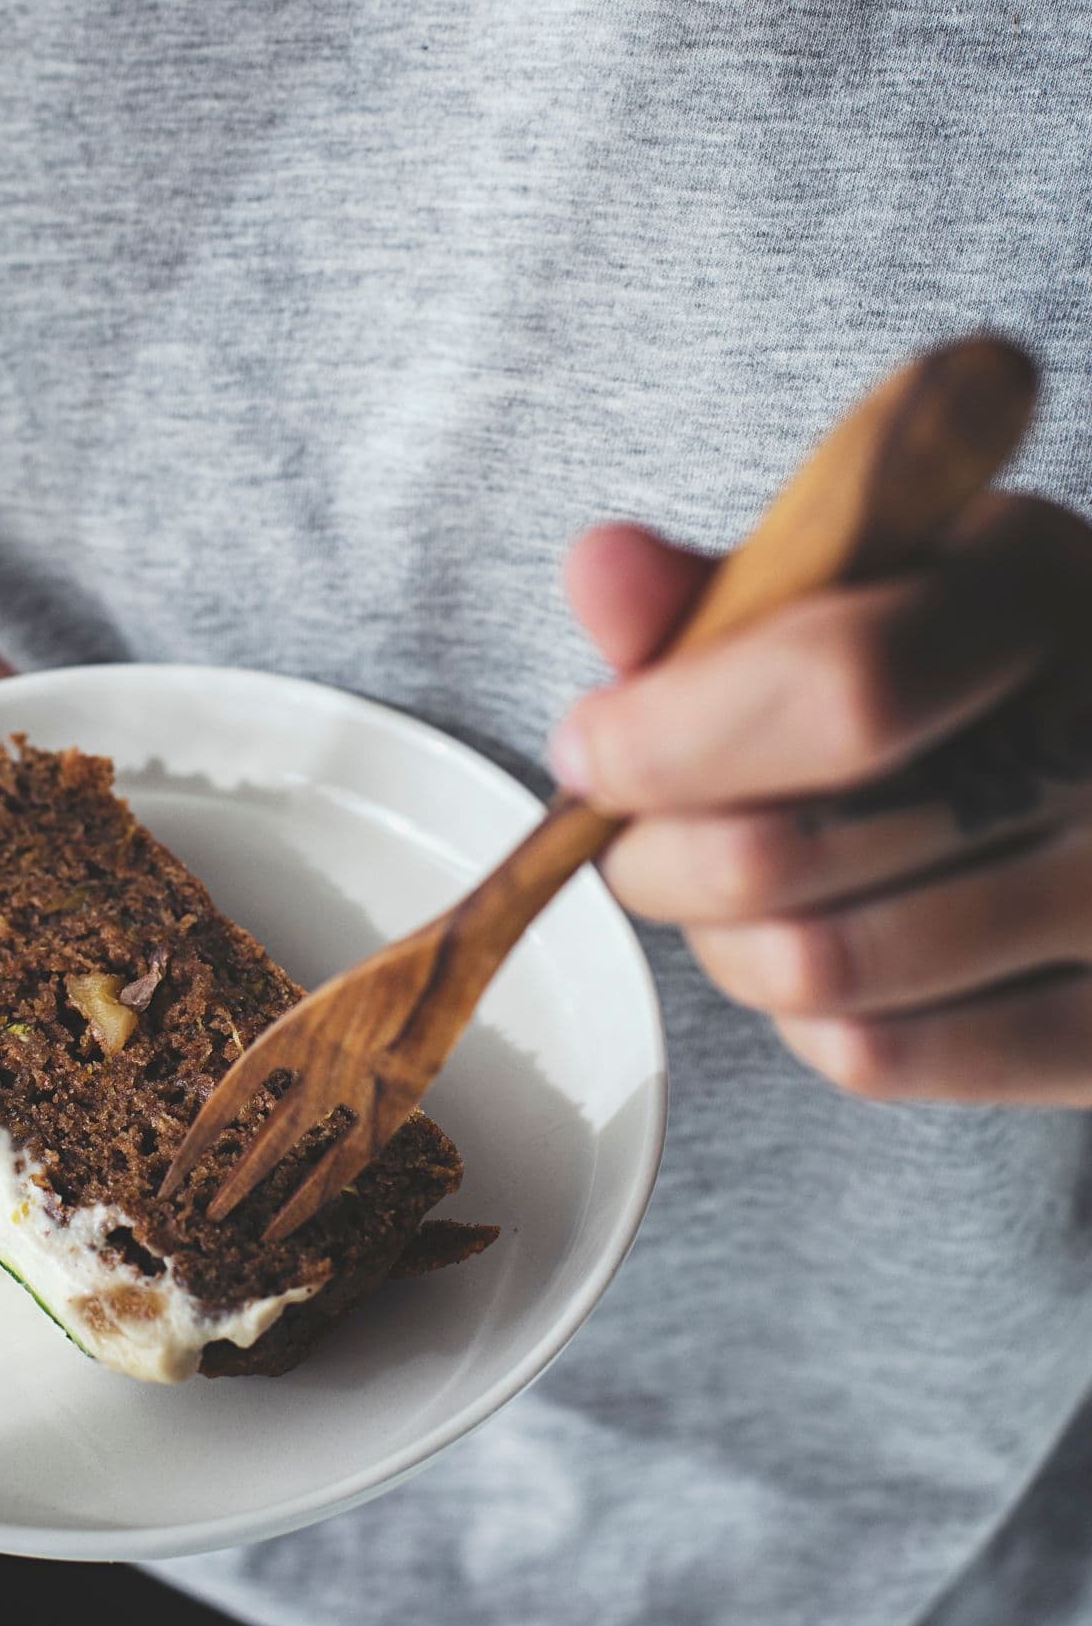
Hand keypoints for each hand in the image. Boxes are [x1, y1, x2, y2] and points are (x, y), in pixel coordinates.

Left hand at [550, 496, 1091, 1105]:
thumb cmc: (982, 684)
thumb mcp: (883, 591)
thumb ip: (735, 592)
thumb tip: (601, 569)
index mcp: (1034, 592)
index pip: (838, 686)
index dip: (669, 737)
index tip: (592, 749)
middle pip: (781, 850)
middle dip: (662, 855)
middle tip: (654, 839)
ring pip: (813, 967)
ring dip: (725, 943)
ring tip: (740, 899)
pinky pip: (875, 1057)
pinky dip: (806, 1019)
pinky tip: (828, 958)